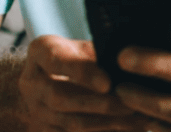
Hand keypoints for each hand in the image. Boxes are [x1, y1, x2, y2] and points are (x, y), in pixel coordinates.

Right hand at [19, 34, 159, 130]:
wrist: (43, 81)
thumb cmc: (71, 57)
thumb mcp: (80, 46)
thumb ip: (98, 54)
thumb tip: (131, 64)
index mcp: (40, 52)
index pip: (57, 61)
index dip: (82, 73)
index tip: (108, 83)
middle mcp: (31, 83)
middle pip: (61, 98)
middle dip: (99, 104)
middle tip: (131, 105)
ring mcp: (36, 110)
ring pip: (71, 123)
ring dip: (107, 123)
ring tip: (138, 122)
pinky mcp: (46, 131)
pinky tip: (131, 130)